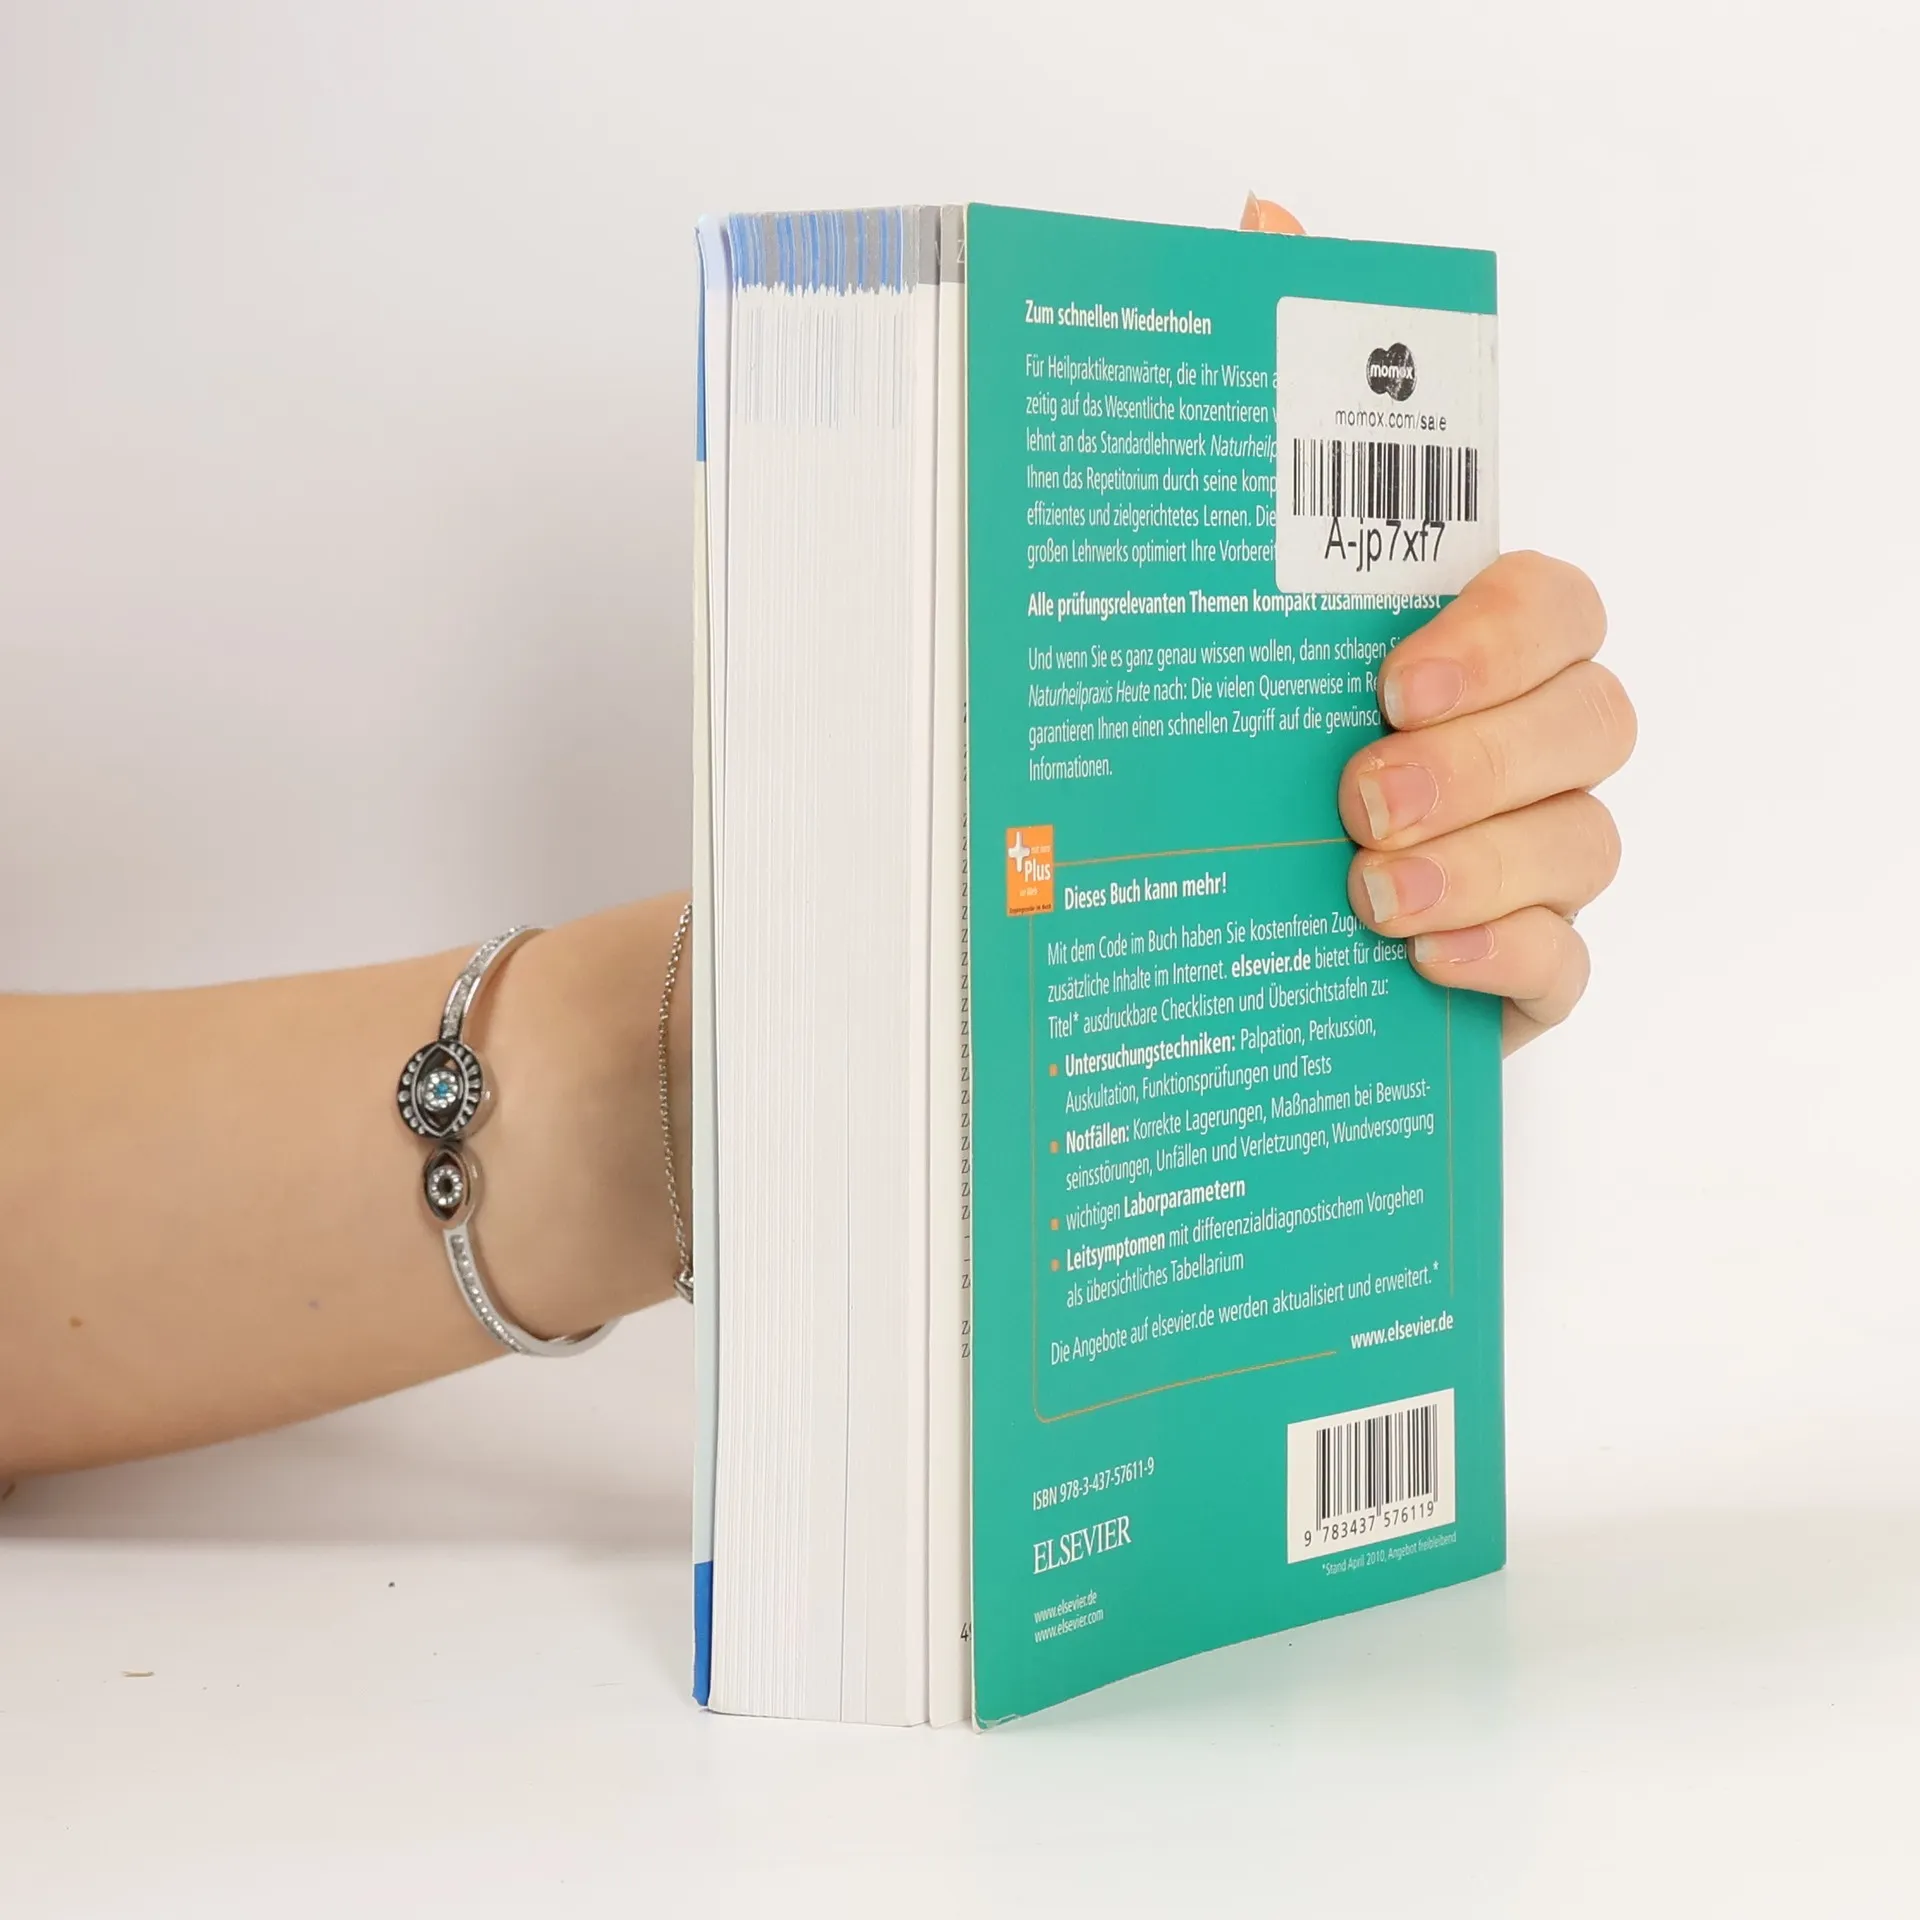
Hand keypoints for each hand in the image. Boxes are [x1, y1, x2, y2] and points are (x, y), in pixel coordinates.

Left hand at [1243, 194, 1635, 1052]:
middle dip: (1486, 758)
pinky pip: (1569, 963)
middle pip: (1594, 718)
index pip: (1555, 601)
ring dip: (1484, 864)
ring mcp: (1529, 852)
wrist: (1193, 911)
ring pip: (1588, 842)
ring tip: (1366, 888)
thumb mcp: (1222, 581)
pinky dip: (1508, 962)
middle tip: (1361, 791)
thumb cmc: (1229, 732)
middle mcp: (1518, 738)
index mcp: (1458, 643)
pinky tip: (1423, 965)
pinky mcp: (1519, 962)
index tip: (1391, 676)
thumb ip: (1265, 416)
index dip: (1500, 634)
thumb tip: (1263, 219)